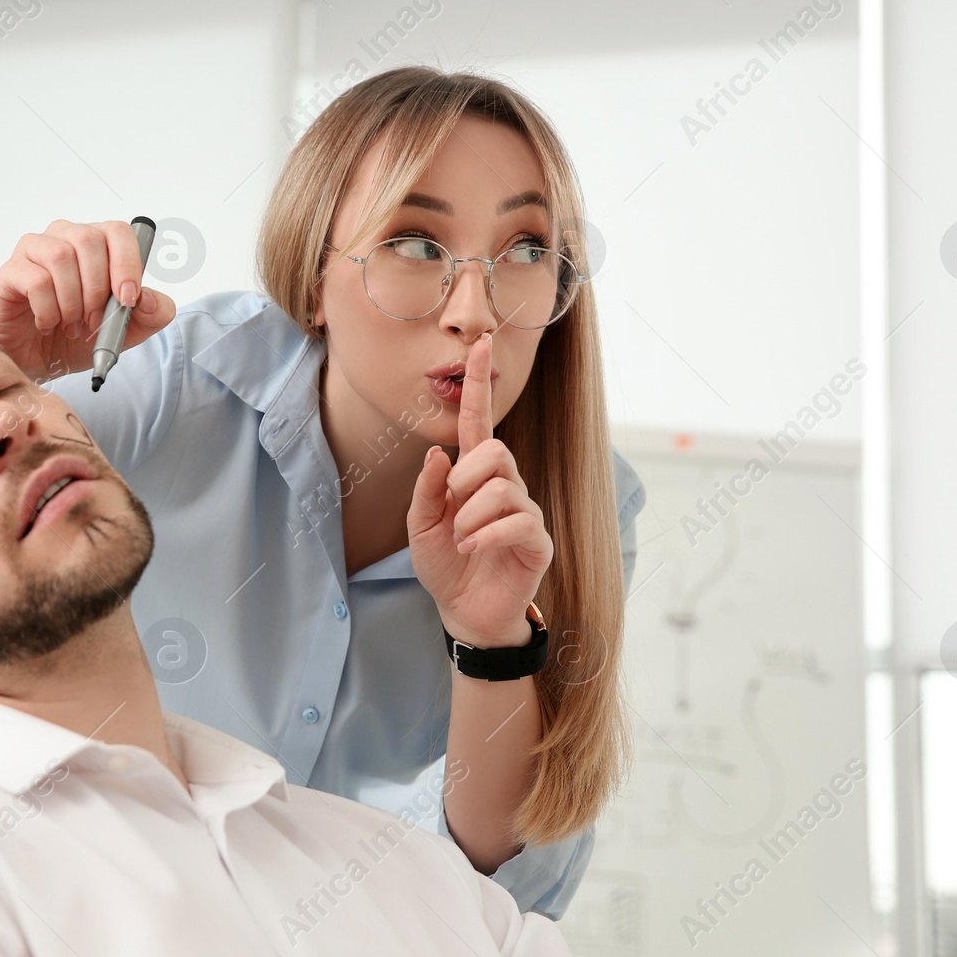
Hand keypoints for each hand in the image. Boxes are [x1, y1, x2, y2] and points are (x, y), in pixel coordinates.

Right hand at [0, 219, 175, 380]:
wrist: (37, 360)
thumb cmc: (79, 337)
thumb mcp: (126, 333)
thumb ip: (151, 315)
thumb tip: (149, 297)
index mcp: (98, 245)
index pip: (118, 231)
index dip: (127, 262)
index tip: (127, 299)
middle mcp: (66, 237)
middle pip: (89, 239)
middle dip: (97, 288)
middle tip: (95, 322)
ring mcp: (35, 250)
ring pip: (61, 257)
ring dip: (72, 301)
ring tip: (71, 326)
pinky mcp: (11, 270)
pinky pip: (36, 280)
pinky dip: (48, 310)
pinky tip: (47, 323)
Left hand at [408, 333, 553, 649]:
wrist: (465, 612)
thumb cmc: (446, 564)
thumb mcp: (420, 526)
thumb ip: (426, 489)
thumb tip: (438, 453)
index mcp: (474, 475)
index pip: (480, 421)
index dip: (479, 384)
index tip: (480, 344)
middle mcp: (505, 485)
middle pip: (495, 451)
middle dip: (465, 478)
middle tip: (452, 509)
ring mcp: (525, 511)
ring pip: (502, 487)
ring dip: (470, 515)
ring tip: (461, 540)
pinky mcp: (537, 540)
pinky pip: (517, 522)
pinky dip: (486, 535)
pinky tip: (472, 550)